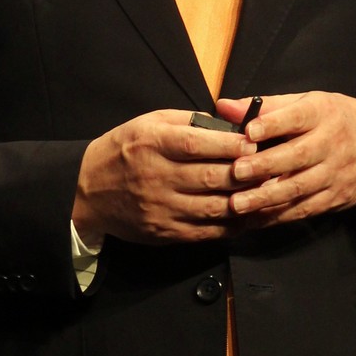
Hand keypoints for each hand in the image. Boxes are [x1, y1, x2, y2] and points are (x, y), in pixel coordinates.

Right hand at [73, 109, 255, 245]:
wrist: (87, 190)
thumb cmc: (123, 149)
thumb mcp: (149, 122)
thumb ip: (187, 121)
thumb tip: (227, 125)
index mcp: (153, 144)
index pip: (196, 145)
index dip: (229, 145)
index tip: (252, 142)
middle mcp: (157, 177)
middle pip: (209, 178)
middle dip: (244, 173)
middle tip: (269, 167)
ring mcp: (161, 209)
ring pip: (213, 208)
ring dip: (244, 201)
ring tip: (265, 191)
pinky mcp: (165, 233)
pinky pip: (205, 231)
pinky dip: (231, 225)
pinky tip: (247, 215)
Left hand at [216, 93, 355, 225]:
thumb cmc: (335, 119)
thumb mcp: (307, 103)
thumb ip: (266, 107)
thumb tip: (224, 107)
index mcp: (322, 113)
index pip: (297, 117)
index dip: (273, 124)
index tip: (249, 132)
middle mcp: (331, 143)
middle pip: (297, 156)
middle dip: (265, 166)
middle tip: (236, 172)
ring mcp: (335, 174)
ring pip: (300, 188)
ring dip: (267, 198)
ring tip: (238, 204)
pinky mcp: (336, 198)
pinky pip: (305, 209)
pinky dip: (279, 216)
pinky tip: (255, 219)